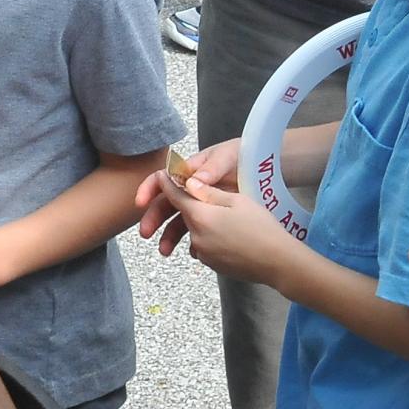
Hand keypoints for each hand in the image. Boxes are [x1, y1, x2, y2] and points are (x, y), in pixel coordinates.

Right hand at [135, 138, 237, 254]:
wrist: (267, 170)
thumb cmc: (244, 156)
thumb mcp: (228, 157)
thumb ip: (211, 168)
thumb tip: (192, 180)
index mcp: (191, 172)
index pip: (164, 180)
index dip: (149, 189)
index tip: (140, 203)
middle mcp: (193, 190)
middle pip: (167, 204)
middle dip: (154, 218)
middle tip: (146, 233)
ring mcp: (204, 206)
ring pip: (181, 221)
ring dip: (170, 235)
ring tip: (165, 251)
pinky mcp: (216, 220)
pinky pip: (200, 233)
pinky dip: (194, 243)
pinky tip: (194, 251)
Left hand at [159, 172, 296, 282]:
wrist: (278, 262)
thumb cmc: (262, 228)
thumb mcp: (238, 201)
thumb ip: (209, 192)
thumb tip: (189, 183)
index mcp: (200, 216)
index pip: (174, 196)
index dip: (168, 184)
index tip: (163, 175)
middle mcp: (196, 236)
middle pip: (184, 215)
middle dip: (188, 207)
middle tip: (207, 200)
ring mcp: (203, 253)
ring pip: (194, 231)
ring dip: (201, 224)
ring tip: (227, 222)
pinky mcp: (212, 264)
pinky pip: (204, 246)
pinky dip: (209, 239)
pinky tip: (229, 237)